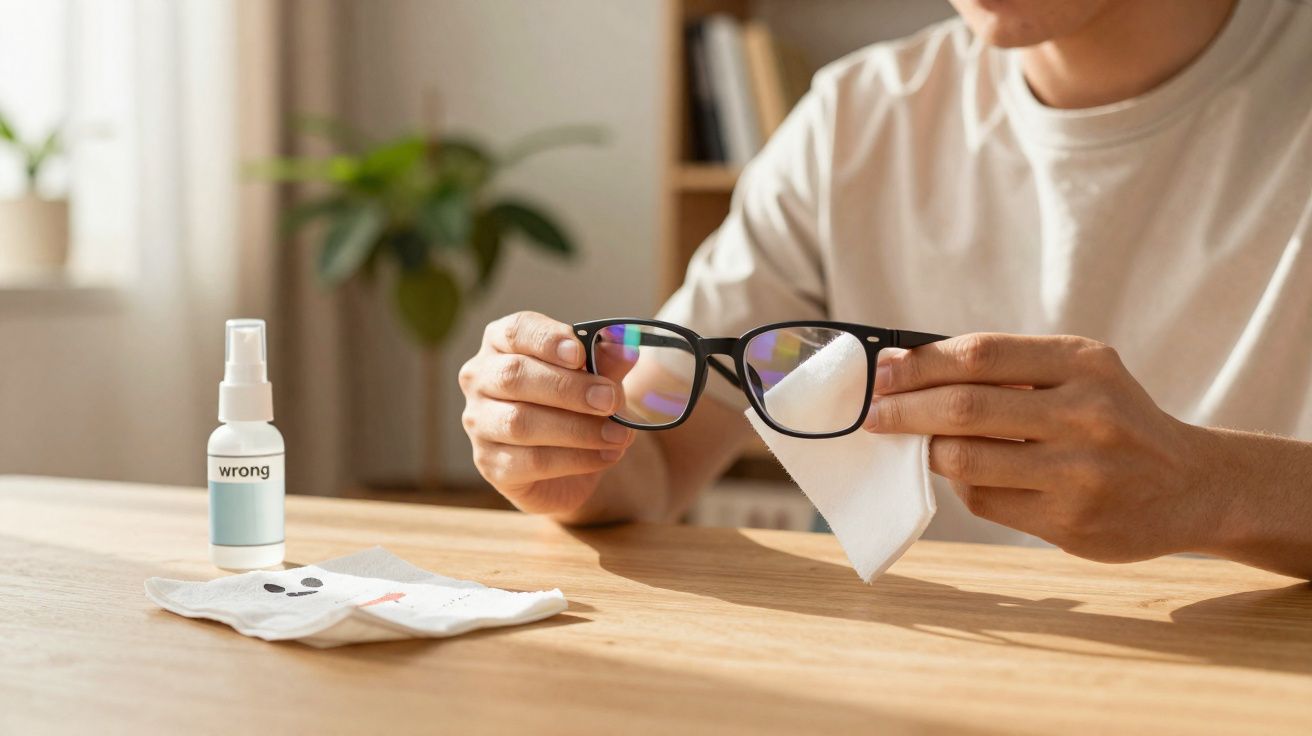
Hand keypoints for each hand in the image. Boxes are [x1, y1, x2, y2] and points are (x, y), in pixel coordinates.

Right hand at [459, 311, 635, 516]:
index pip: (515, 331)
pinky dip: (575, 459)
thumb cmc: (579, 402)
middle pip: (514, 375)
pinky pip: (530, 461)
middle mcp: (481, 379)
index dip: (547, 340)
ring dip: (576, 429)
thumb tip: (625, 346)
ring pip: (519, 422)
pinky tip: (606, 455)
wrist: (575, 457)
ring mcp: (479, 423)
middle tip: (609, 400)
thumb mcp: (598, 376)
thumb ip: (608, 361)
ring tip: (617, 434)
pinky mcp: (490, 464)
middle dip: (567, 388)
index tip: (580, 353)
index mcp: (501, 343)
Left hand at [863, 333, 1220, 562]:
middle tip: (872, 414)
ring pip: (964, 461)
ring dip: (926, 452)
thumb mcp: (1079, 373)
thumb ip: (1007, 369)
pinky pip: (984, 501)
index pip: (978, 355)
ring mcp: (1079, 472)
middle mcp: (1086, 413)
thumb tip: (906, 370)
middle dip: (903, 410)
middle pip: (963, 408)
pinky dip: (962, 486)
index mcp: (1083, 363)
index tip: (880, 374)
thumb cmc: (1113, 419)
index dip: (918, 365)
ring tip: (915, 444)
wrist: (1190, 486)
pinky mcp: (1070, 522)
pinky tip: (967, 476)